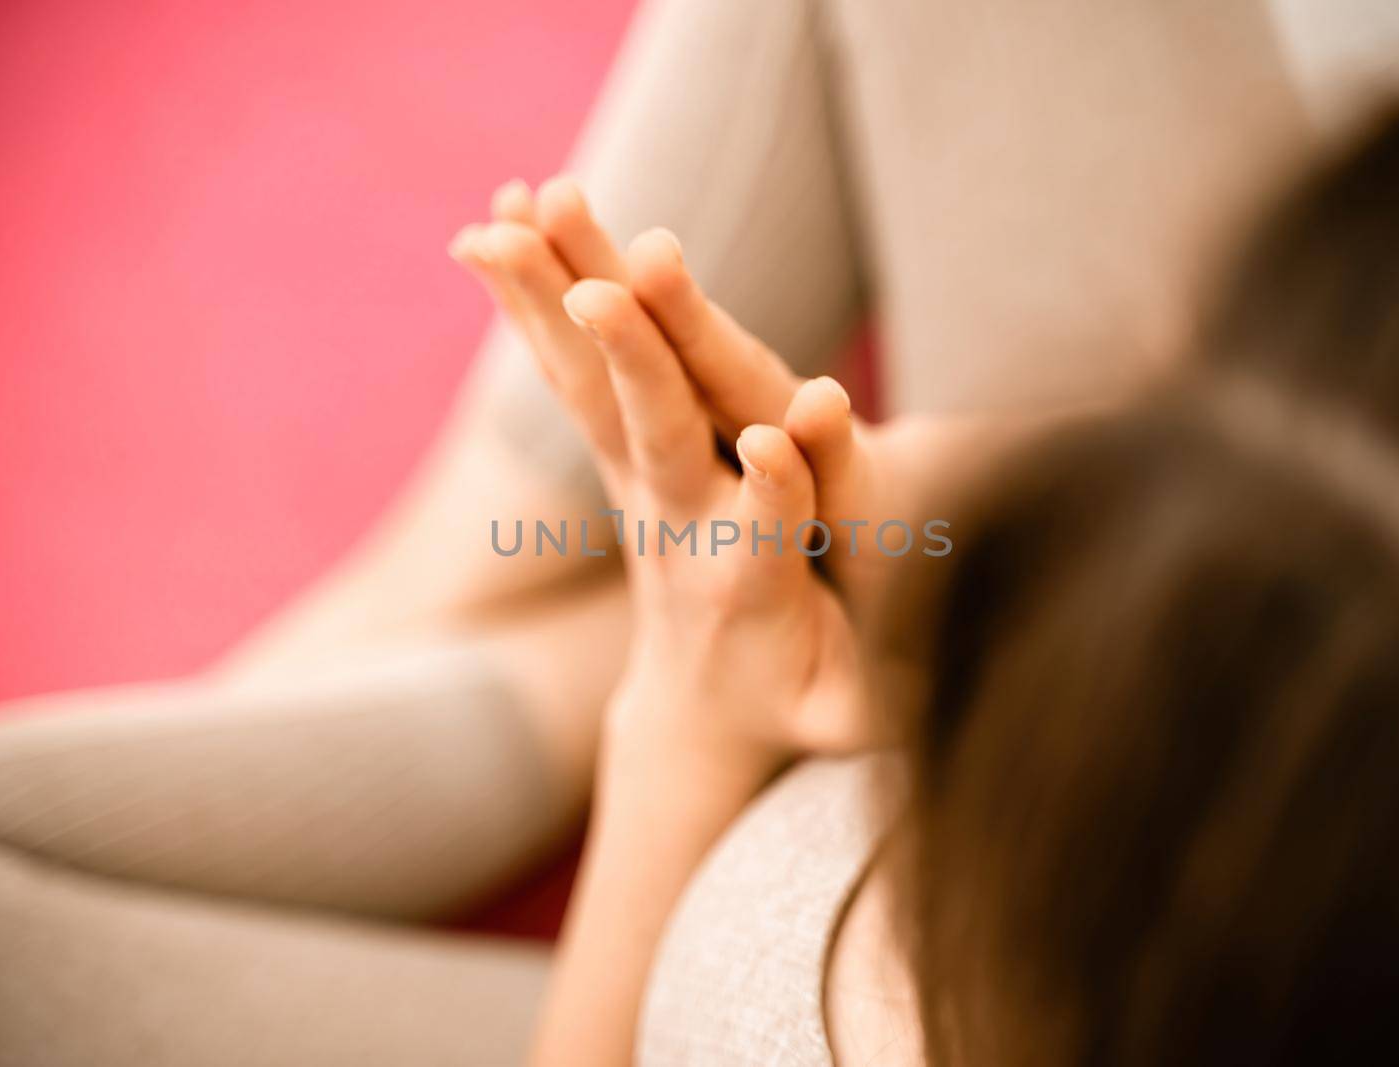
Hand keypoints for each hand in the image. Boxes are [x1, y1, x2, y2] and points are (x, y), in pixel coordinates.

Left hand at [453, 180, 881, 764]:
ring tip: (508, 218)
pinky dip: (528, 305)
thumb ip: (874, 671)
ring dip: (551, 303)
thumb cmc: (795, 698)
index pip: (769, 534)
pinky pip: (565, 375)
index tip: (778, 436)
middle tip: (601, 287)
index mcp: (751, 589)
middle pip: (657, 439)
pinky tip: (488, 230)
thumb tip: (910, 606)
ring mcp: (636, 489)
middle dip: (635, 363)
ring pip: (592, 389)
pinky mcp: (614, 460)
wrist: (697, 711)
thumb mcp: (845, 705)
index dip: (779, 488)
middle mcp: (678, 528)